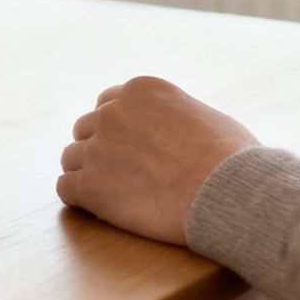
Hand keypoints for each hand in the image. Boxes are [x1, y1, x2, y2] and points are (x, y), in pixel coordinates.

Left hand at [55, 76, 259, 245]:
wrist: (230, 195)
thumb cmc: (234, 161)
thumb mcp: (207, 117)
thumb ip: (178, 116)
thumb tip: (181, 129)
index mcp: (140, 91)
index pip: (108, 102)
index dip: (117, 128)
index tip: (128, 147)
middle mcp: (112, 112)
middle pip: (86, 128)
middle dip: (100, 149)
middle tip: (119, 174)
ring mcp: (98, 148)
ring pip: (71, 158)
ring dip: (86, 174)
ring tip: (110, 195)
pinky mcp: (90, 185)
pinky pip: (65, 189)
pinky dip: (78, 199)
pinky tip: (95, 209)